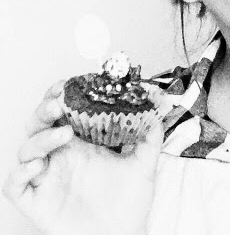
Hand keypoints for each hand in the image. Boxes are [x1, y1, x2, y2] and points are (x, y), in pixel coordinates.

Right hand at [3, 80, 162, 234]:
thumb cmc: (129, 203)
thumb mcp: (144, 163)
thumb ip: (150, 136)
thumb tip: (157, 109)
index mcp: (83, 143)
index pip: (64, 111)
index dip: (62, 95)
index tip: (69, 83)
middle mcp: (62, 156)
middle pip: (41, 124)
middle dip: (46, 109)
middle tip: (60, 102)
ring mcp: (48, 178)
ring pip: (26, 149)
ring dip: (40, 137)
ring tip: (63, 134)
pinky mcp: (37, 201)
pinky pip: (14, 185)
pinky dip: (20, 172)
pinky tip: (38, 166)